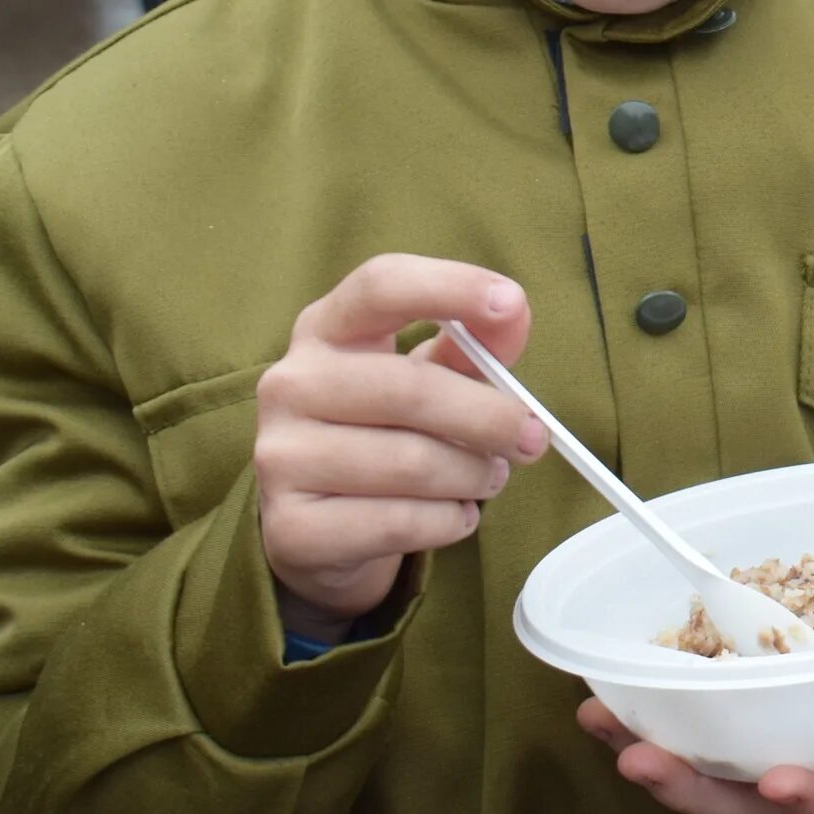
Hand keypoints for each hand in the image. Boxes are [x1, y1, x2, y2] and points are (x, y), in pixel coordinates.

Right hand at [255, 254, 548, 636]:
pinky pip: (400, 522)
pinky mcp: (290, 528)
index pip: (380, 286)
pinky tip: (454, 514)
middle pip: (411, 388)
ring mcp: (280, 457)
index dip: (449, 286)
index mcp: (325, 329)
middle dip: (491, 417)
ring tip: (488, 476)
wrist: (319, 526)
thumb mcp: (425, 375)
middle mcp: (290, 384)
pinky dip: (449, 520)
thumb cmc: (387, 431)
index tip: (510, 301)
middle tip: (533, 439)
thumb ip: (471, 346)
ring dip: (474, 475)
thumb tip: (513, 312)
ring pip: (412, 464)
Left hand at [579, 632, 813, 813]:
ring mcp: (786, 745)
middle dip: (693, 791)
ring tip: (600, 721)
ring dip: (656, 752)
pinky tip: (608, 688)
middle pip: (749, 805)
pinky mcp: (759, 711)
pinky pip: (701, 724)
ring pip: (711, 771)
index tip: (780, 781)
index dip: (812, 797)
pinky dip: (656, 710)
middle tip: (642, 759)